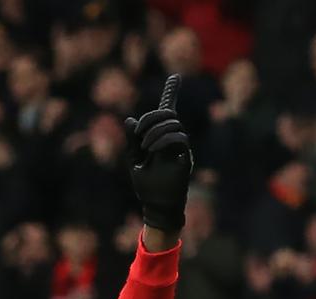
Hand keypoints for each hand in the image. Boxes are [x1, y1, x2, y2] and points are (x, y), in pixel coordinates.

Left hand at [125, 75, 192, 233]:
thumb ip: (132, 140)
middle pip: (168, 113)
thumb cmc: (146, 184)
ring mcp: (180, 147)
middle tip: (139, 132)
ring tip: (145, 146)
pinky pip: (178, 138)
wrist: (156, 204)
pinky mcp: (185, 156)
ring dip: (154, 131)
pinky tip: (152, 150)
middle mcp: (173, 138)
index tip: (176, 76)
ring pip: (173, 124)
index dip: (172, 93)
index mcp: (160, 137)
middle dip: (151, 117)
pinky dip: (163, 140)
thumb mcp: (134, 159)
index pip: (167, 111)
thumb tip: (129, 120)